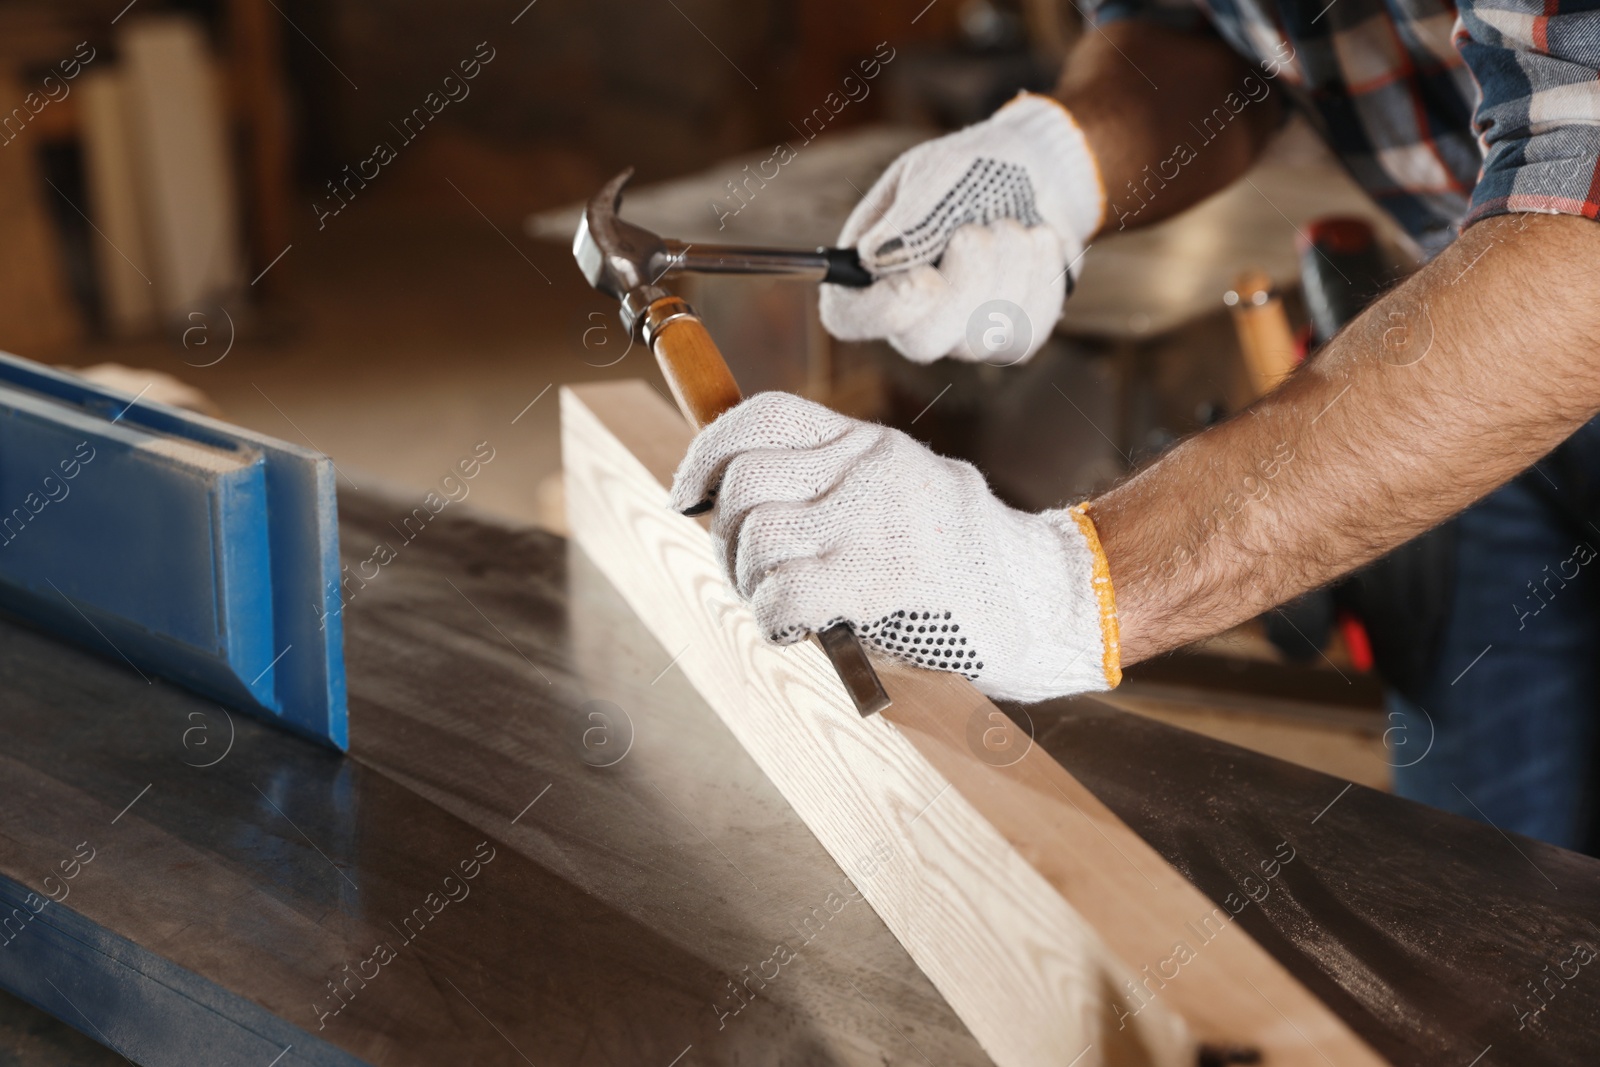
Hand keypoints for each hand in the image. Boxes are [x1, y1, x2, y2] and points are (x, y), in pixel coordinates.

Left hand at [668, 392, 1120, 700]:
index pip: (764, 416)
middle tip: (749, 573)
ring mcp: (873, 522)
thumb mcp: (905, 492)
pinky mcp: (877, 580)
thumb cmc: (968, 564)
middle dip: (724, 535)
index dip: (706, 451)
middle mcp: (868, 471)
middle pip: (745, 481)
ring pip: (754, 537)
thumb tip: (738, 498)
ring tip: (782, 604)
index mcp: (871, 445)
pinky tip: (799, 628)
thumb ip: (837, 485)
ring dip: (749, 583)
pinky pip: (779, 593)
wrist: (1047, 603)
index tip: (687, 494)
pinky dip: (772, 618)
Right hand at [821, 93, 1103, 365]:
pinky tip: (1037, 240)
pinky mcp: (1010, 341)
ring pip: (979, 338)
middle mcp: (910, 314)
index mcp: (870, 270)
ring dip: (1005, 267)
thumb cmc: (975, 169)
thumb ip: (911, 215)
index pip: (849, 317)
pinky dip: (1037, 277)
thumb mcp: (939, 171)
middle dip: (961, 284)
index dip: (880, 311)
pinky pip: (1024, 331)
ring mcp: (960, 335)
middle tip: (974, 232)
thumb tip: (873, 258)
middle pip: (921, 341)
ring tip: (1009, 222)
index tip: (922, 278)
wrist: (1041, 172)